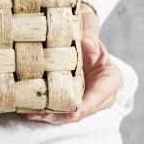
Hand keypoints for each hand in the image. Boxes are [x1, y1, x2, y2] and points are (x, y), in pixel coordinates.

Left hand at [26, 0, 122, 123]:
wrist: (78, 35)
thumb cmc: (86, 30)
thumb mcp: (89, 26)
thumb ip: (89, 34)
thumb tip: (87, 44)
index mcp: (111, 77)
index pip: (100, 95)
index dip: (86, 105)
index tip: (73, 112)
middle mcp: (103, 94)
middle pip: (84, 110)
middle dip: (63, 115)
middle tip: (42, 114)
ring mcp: (88, 100)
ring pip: (72, 114)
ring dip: (52, 116)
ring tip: (33, 114)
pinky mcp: (74, 101)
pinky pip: (63, 111)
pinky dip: (49, 112)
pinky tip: (33, 112)